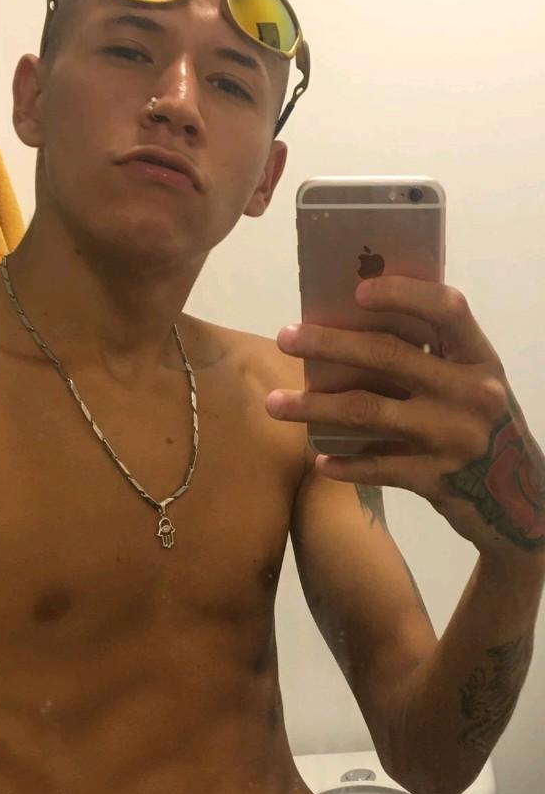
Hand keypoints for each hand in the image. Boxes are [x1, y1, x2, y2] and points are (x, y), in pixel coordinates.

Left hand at [267, 277, 544, 560]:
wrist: (519, 501)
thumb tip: (355, 327)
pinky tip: (319, 461)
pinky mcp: (438, 478)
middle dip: (329, 344)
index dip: (402, 294)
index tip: (356, 292)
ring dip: (314, 407)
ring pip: (369, 411)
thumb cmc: (481, 429)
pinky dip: (345, 464)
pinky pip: (378, 467)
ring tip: (274, 404)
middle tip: (285, 337)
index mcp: (480, 359)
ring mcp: (454, 437)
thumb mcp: (474, 385)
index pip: (446, 309)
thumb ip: (435, 359)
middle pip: (388, 356)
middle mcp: (471, 392)